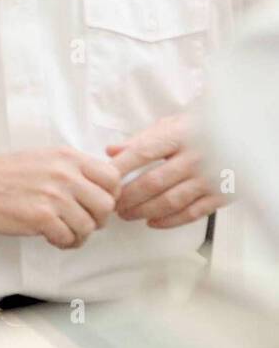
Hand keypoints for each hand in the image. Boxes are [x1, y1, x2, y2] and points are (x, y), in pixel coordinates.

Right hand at [0, 148, 120, 248]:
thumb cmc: (4, 173)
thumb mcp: (43, 158)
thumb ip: (72, 169)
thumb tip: (100, 190)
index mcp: (67, 157)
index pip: (113, 177)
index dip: (110, 195)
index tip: (94, 203)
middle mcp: (65, 174)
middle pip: (106, 205)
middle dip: (97, 219)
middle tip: (81, 222)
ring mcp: (53, 195)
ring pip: (89, 226)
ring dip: (79, 235)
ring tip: (63, 232)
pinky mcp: (40, 217)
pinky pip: (69, 238)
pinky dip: (62, 243)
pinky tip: (50, 237)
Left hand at [107, 114, 229, 228]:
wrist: (243, 136)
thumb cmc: (200, 130)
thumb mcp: (170, 125)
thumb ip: (141, 139)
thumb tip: (111, 151)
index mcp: (178, 136)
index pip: (141, 153)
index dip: (120, 168)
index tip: (104, 179)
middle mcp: (194, 157)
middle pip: (153, 182)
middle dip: (128, 196)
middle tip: (112, 204)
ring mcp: (209, 178)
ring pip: (170, 201)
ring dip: (144, 211)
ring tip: (126, 214)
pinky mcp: (221, 195)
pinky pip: (192, 213)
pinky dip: (169, 221)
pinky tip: (153, 222)